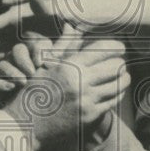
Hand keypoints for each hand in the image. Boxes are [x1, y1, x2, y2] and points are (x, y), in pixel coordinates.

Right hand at [3, 27, 127, 150]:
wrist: (26, 124)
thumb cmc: (34, 91)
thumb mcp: (45, 65)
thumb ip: (63, 45)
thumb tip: (72, 26)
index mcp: (69, 65)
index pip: (103, 49)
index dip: (116, 46)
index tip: (119, 47)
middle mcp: (80, 82)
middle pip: (116, 66)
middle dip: (121, 63)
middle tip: (121, 62)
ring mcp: (86, 100)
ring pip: (118, 85)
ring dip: (123, 78)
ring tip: (123, 76)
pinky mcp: (90, 116)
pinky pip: (113, 101)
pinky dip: (118, 93)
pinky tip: (115, 90)